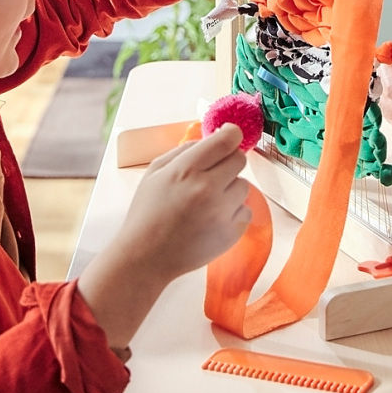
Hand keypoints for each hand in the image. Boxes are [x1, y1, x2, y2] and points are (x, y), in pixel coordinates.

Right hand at [76, 125, 249, 350]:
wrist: (146, 257)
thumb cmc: (147, 212)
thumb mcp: (155, 172)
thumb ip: (185, 150)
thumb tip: (212, 137)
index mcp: (187, 169)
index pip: (227, 139)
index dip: (230, 135)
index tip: (228, 137)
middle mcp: (208, 188)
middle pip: (240, 160)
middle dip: (228, 163)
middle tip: (212, 175)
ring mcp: (222, 212)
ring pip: (244, 186)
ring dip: (230, 190)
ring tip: (207, 202)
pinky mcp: (232, 233)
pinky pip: (245, 211)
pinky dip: (233, 213)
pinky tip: (212, 219)